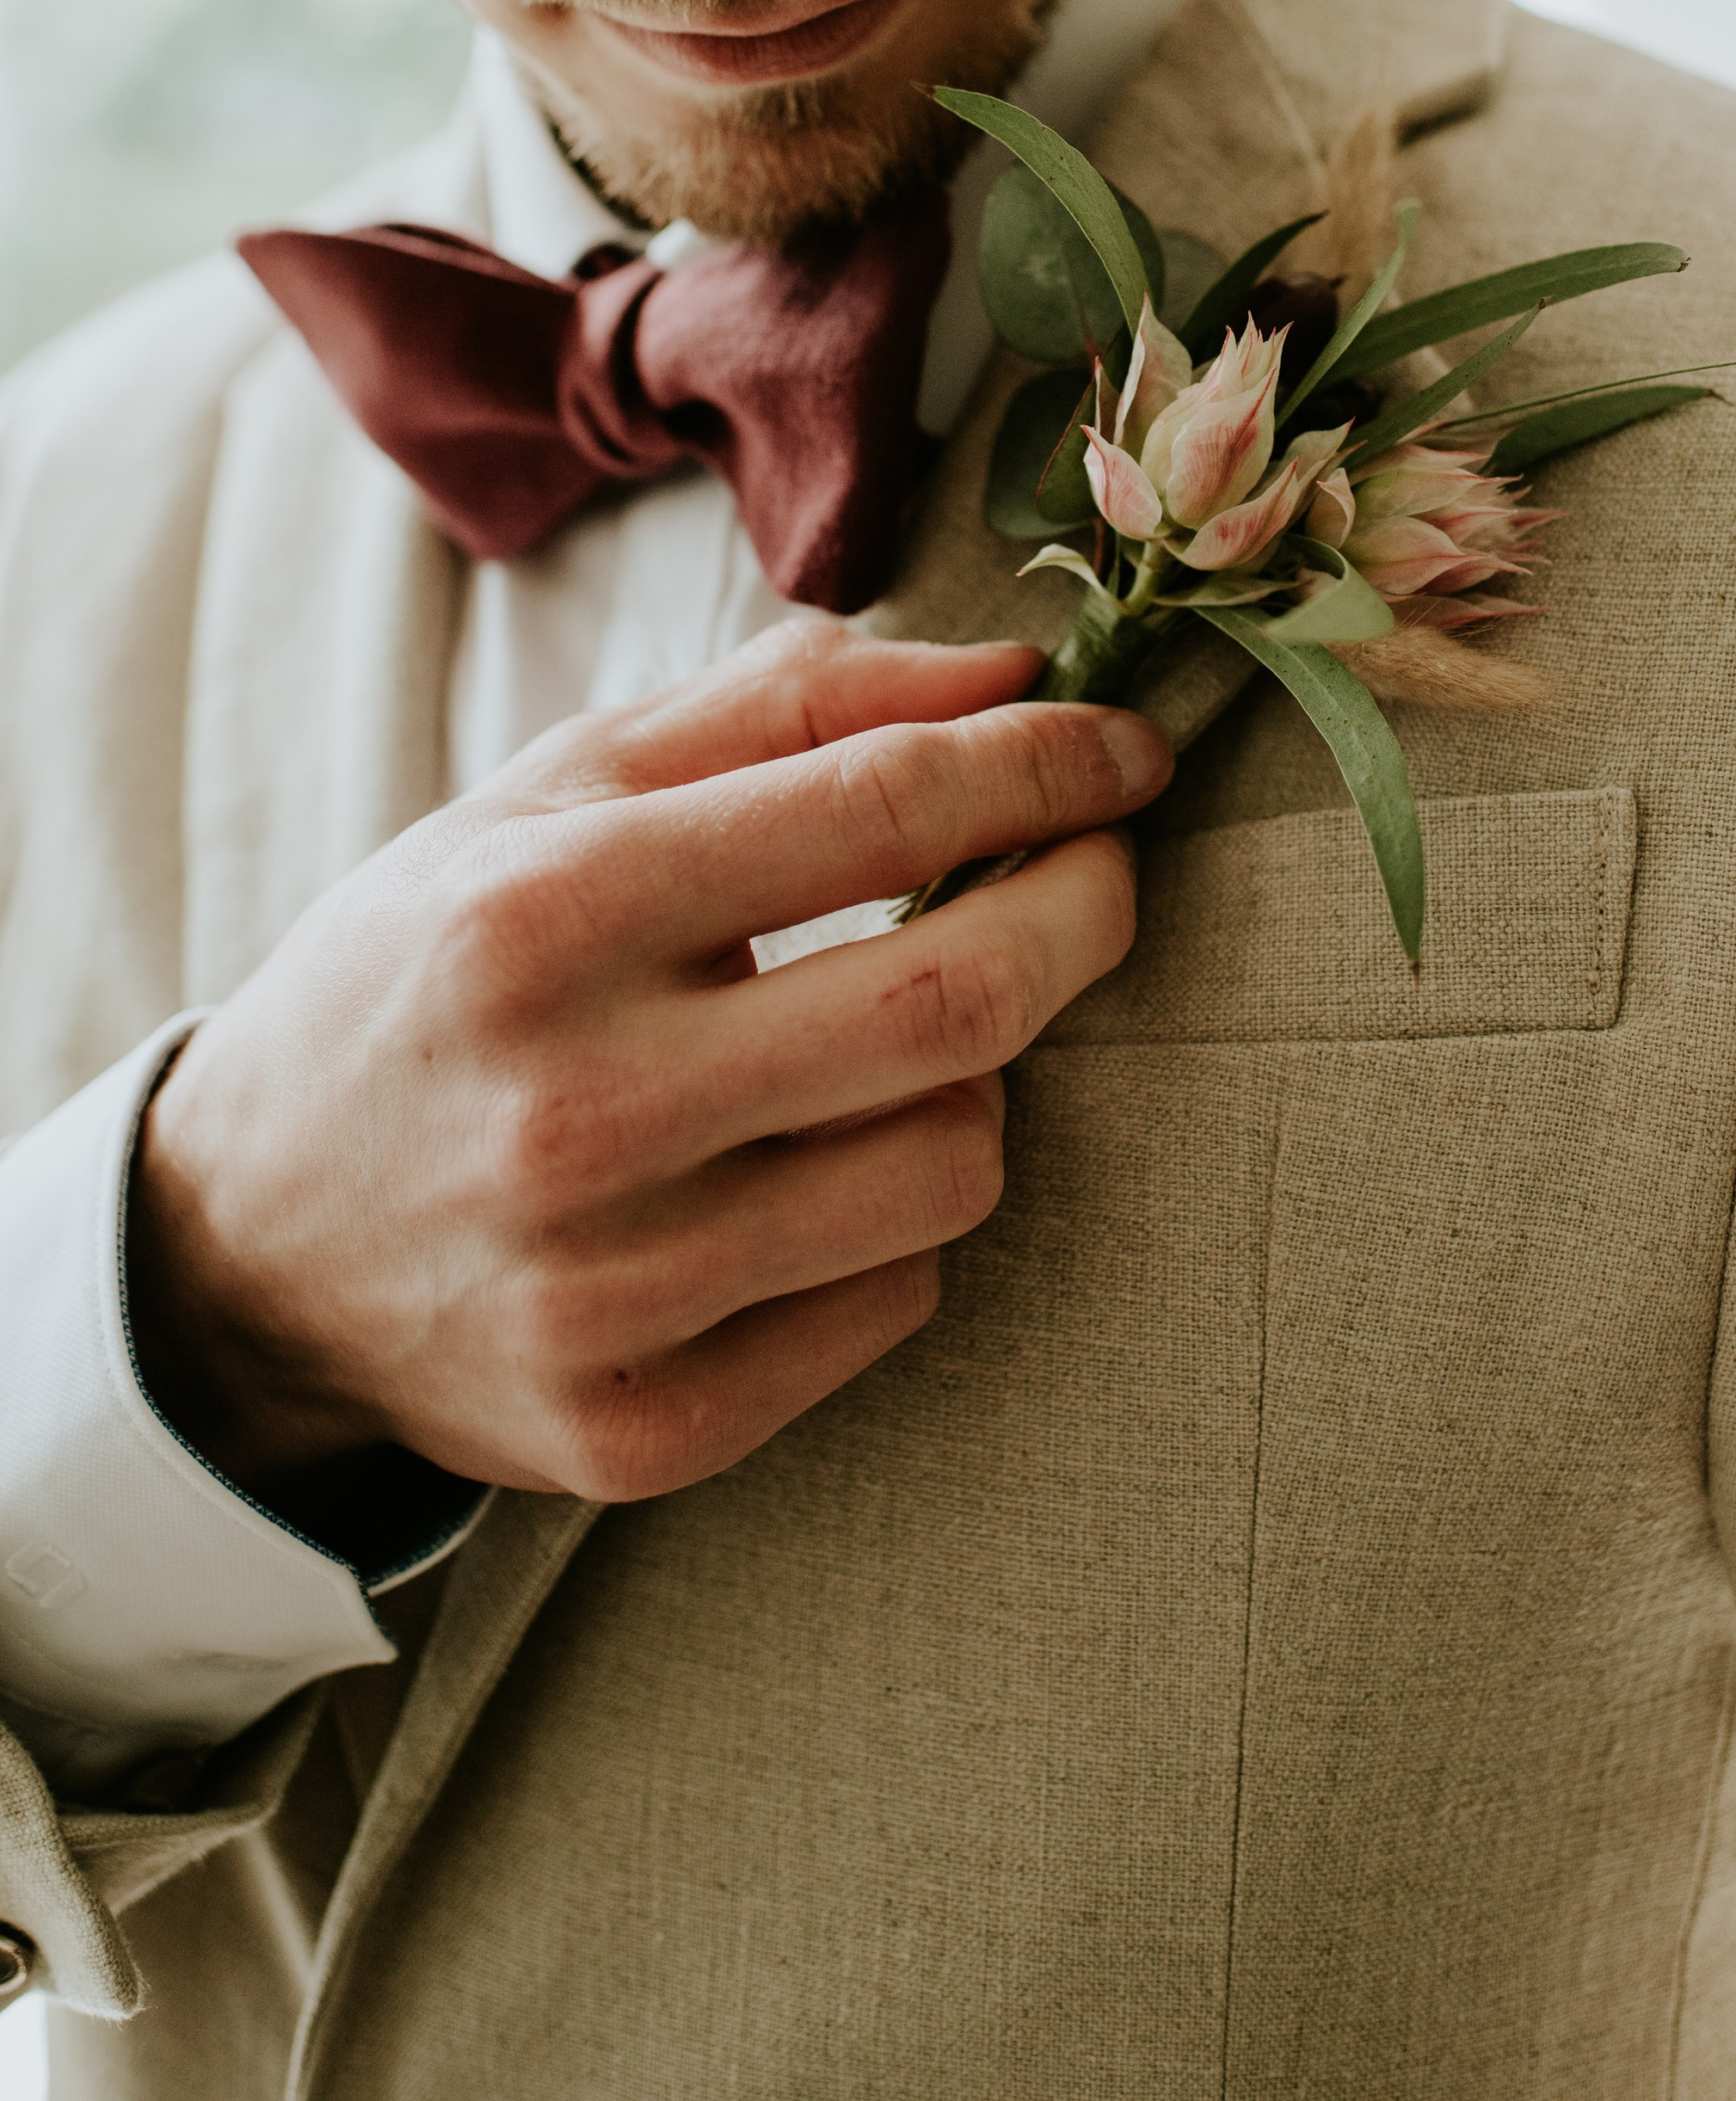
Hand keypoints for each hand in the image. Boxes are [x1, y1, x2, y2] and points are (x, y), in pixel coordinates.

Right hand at [128, 621, 1169, 1501]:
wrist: (246, 1240)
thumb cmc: (435, 972)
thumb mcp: (557, 793)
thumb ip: (784, 709)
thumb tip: (1010, 674)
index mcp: (546, 914)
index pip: (882, 809)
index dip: (1046, 763)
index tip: (1122, 749)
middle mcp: (574, 1109)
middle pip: (959, 997)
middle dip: (1085, 905)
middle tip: (1096, 864)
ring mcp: (608, 1290)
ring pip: (954, 1162)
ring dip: (978, 1075)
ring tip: (896, 1038)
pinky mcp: (640, 1429)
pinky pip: (894, 1299)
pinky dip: (898, 1216)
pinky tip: (816, 1169)